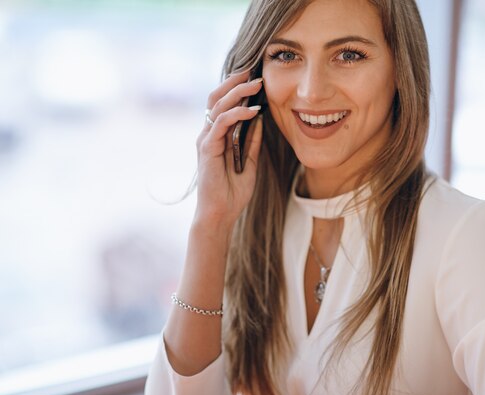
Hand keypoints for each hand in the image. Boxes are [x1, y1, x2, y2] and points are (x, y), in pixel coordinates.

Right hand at [194, 70, 263, 226]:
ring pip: (218, 106)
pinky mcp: (207, 148)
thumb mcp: (249, 162)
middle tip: (255, 72)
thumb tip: (260, 118)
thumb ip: (251, 140)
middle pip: (217, 97)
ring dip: (238, 92)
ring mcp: (206, 140)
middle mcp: (208, 134)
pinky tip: (252, 110)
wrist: (220, 214)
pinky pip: (221, 124)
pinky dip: (236, 114)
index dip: (236, 88)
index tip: (255, 77)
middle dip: (235, 82)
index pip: (223, 104)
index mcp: (217, 136)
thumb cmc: (232, 192)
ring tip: (257, 84)